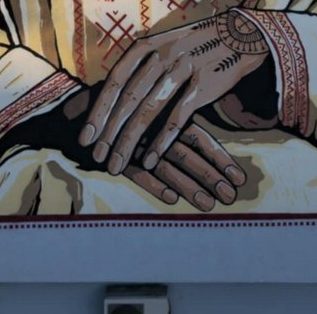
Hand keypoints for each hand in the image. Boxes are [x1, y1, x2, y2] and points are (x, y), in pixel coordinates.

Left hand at [79, 10, 268, 174]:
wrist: (239, 35)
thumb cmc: (195, 45)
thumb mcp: (164, 44)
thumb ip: (141, 66)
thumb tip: (112, 97)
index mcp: (148, 46)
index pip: (116, 80)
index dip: (99, 110)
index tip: (86, 137)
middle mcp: (162, 55)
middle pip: (128, 98)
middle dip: (109, 131)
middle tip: (97, 157)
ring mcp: (183, 69)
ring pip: (149, 110)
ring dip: (130, 141)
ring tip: (118, 164)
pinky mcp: (204, 85)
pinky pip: (178, 117)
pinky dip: (162, 140)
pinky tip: (151, 160)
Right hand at [124, 124, 245, 211]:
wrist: (77, 114)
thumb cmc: (121, 112)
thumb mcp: (150, 113)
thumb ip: (175, 121)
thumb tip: (205, 142)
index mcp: (166, 115)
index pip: (199, 138)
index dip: (219, 158)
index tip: (239, 178)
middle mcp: (154, 129)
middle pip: (188, 155)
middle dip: (211, 176)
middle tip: (230, 196)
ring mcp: (135, 143)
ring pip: (166, 166)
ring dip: (188, 186)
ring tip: (208, 204)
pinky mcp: (115, 155)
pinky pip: (136, 172)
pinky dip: (154, 185)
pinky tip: (171, 199)